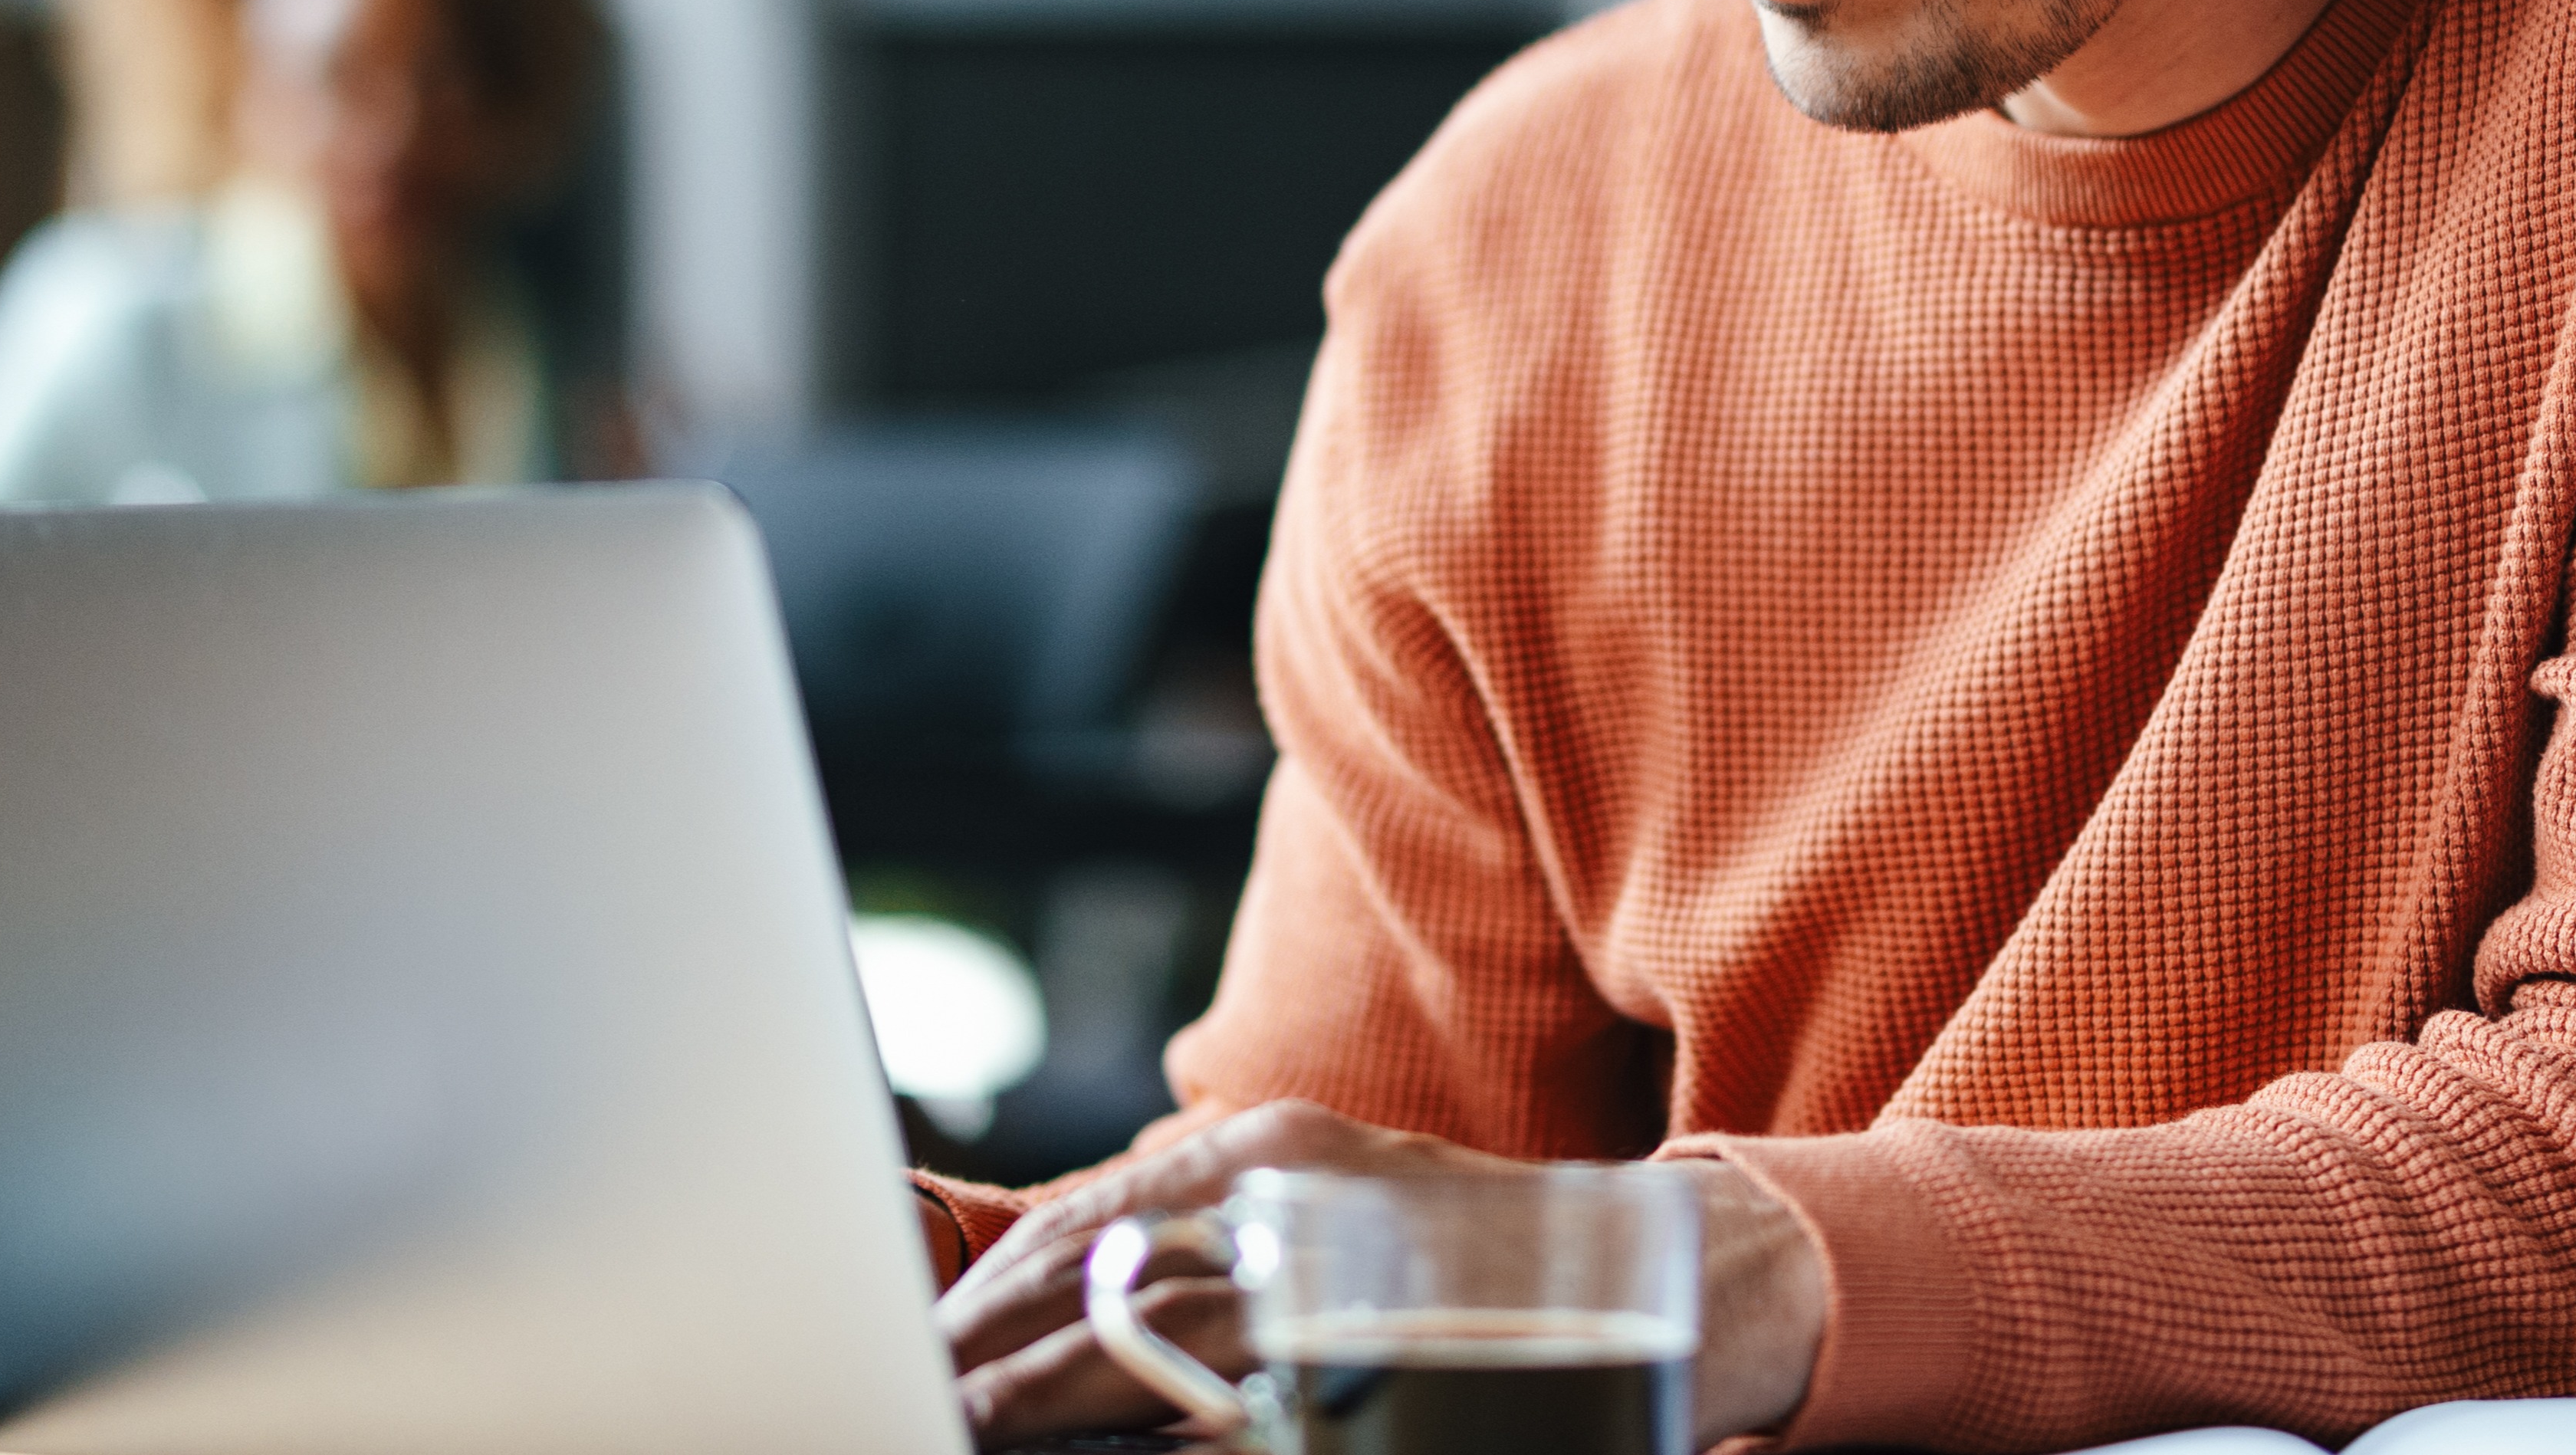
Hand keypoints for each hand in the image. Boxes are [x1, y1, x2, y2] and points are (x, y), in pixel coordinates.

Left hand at [929, 1101, 1828, 1450]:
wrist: (1660, 1268)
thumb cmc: (1470, 1260)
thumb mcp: (1332, 1211)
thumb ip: (1221, 1238)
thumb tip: (1086, 1293)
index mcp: (1269, 1151)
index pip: (1085, 1218)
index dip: (989, 1291)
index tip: (927, 1344)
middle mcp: (1289, 1200)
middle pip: (1086, 1278)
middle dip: (982, 1352)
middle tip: (916, 1394)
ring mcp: (1328, 1284)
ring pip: (1137, 1344)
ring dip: (1030, 1400)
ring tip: (956, 1425)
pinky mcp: (1366, 1365)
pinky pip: (1226, 1414)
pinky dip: (1151, 1438)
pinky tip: (1093, 1453)